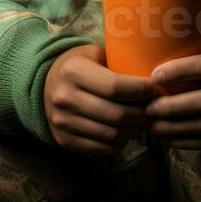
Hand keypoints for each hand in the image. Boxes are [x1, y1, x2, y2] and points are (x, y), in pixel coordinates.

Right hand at [44, 44, 161, 154]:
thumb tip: (155, 76)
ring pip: (112, 135)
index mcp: (73, 71)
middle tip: (156, 108)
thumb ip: (118, 62)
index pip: (115, 87)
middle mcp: (65, 98)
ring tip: (146, 122)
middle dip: (143, 113)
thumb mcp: (94, 54)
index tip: (156, 89)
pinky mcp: (64, 140)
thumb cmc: (79, 65)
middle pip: (116, 114)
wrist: (44, 85)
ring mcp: (62, 122)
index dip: (140, 91)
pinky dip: (121, 144)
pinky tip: (129, 132)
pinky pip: (102, 148)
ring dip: (135, 131)